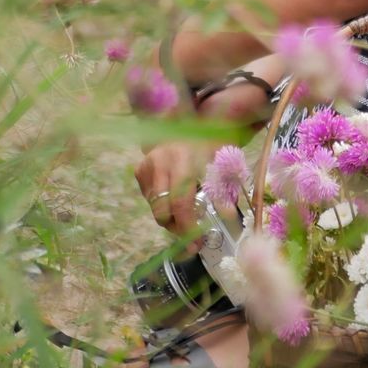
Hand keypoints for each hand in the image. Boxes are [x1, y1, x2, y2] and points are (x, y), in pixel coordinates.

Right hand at [134, 137, 219, 251]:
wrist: (186, 125)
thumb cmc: (208, 144)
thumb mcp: (220, 161)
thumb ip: (222, 188)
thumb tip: (229, 218)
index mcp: (182, 158)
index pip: (181, 201)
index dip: (188, 225)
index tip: (198, 242)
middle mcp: (159, 162)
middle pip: (162, 210)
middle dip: (177, 228)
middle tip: (193, 238)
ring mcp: (146, 167)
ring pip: (155, 208)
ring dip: (171, 219)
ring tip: (188, 218)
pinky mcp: (139, 172)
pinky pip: (150, 200)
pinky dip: (164, 206)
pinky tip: (176, 200)